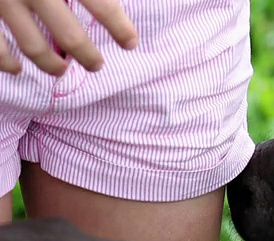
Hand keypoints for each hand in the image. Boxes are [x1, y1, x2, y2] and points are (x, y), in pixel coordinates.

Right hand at [0, 0, 137, 75]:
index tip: (131, 43)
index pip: (101, 5)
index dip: (120, 28)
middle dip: (89, 56)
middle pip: (70, 37)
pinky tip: (17, 68)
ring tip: (62, 69)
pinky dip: (6, 61)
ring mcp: (3, 0)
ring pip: (35, 47)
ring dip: (52, 65)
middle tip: (97, 65)